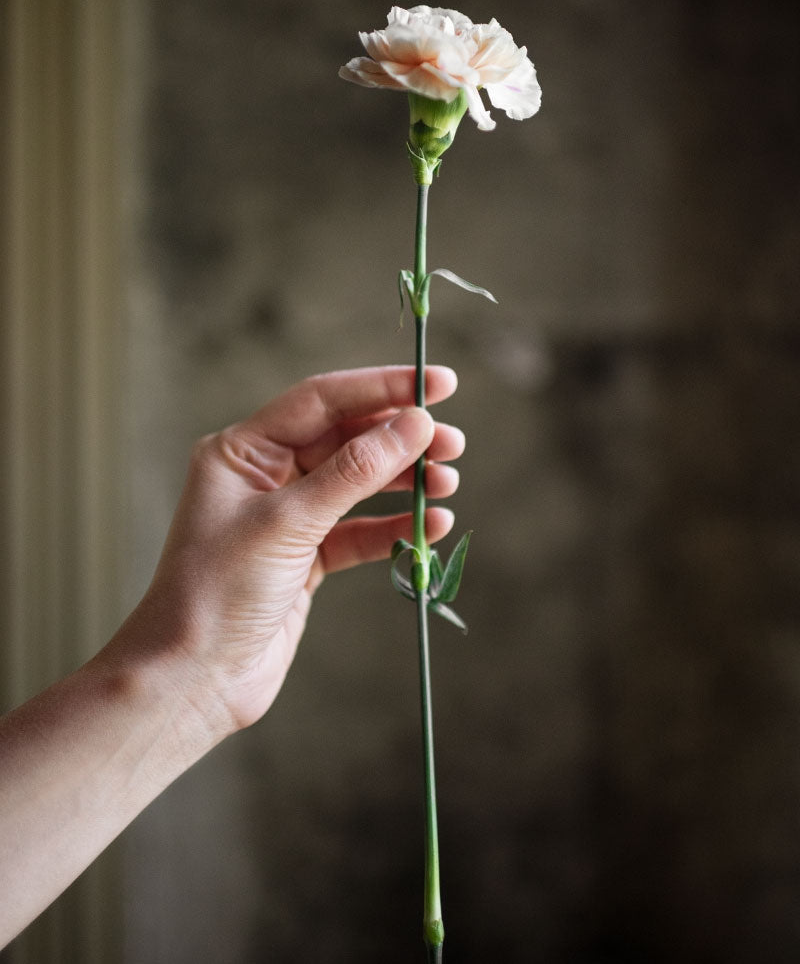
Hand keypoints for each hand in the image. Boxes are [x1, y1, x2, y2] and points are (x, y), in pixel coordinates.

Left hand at [113, 365, 462, 737]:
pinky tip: (429, 527)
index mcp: (243, 450)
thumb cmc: (219, 591)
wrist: (194, 680)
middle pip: (346, 439)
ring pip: (358, 484)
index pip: (322, 400)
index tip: (437, 383)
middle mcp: (265, 477)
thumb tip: (413, 424)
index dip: (382, 387)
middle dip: (401, 438)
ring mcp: (288, 519)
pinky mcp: (306, 560)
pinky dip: (393, 527)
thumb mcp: (289, 522)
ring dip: (404, 482)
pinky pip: (359, 531)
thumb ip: (354, 471)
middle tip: (453, 443)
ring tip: (447, 483)